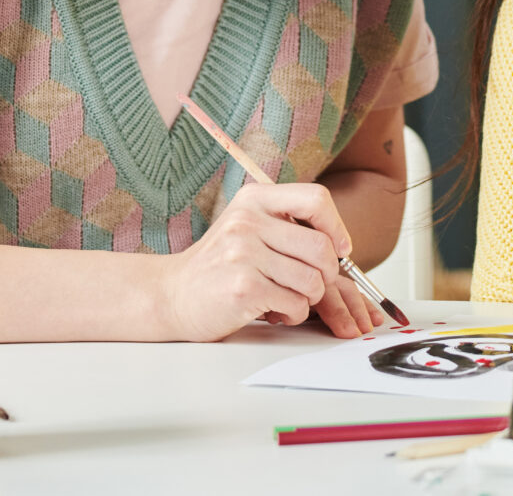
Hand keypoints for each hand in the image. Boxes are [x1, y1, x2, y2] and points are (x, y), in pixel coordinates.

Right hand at [158, 182, 370, 340]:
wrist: (172, 296)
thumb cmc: (219, 265)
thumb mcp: (247, 227)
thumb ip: (286, 225)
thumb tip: (339, 242)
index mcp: (254, 200)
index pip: (316, 199)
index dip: (336, 226)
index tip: (340, 248)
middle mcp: (248, 221)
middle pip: (321, 247)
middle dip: (328, 273)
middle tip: (315, 285)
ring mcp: (243, 254)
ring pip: (312, 280)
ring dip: (308, 299)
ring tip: (288, 299)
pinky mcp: (243, 288)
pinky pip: (296, 304)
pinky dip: (294, 314)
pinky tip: (275, 311)